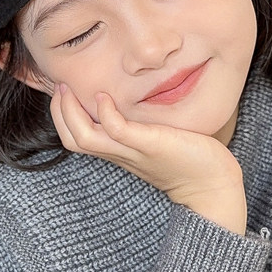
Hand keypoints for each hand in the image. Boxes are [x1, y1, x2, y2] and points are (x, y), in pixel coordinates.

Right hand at [50, 84, 246, 233]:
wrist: (212, 186)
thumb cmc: (190, 159)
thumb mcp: (158, 138)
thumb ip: (144, 124)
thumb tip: (139, 101)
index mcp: (119, 152)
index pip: (75, 138)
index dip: (61, 115)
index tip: (63, 90)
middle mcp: (120, 154)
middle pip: (72, 139)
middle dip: (58, 111)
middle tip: (59, 85)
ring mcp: (132, 151)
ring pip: (84, 138)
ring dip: (70, 111)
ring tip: (70, 87)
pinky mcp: (149, 144)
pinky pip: (116, 131)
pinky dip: (104, 113)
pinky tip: (103, 97)